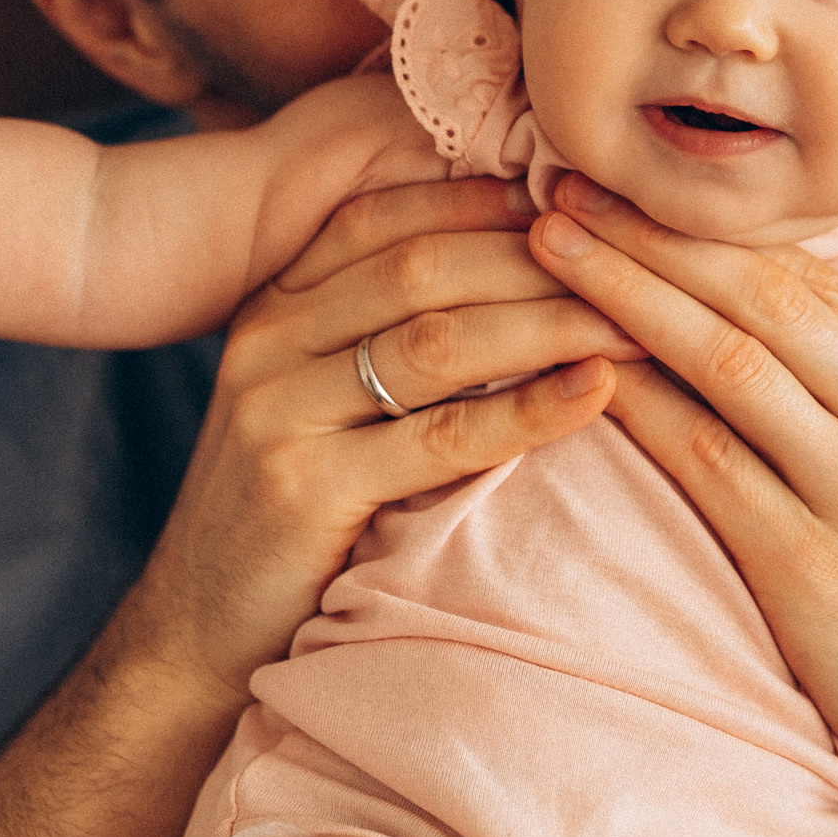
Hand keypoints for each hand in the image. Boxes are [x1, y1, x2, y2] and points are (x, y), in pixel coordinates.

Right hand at [0, 175, 646, 836]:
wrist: (194, 636)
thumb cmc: (289, 513)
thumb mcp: (317, 402)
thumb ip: (380, 334)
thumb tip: (521, 266)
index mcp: (273, 304)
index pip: (385, 215)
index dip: (486, 200)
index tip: (582, 200)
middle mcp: (268, 340)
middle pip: (425, 266)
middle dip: (541, 258)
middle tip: (638, 258)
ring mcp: (278, 411)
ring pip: (441, 339)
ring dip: (554, 323)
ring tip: (642, 323)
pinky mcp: (304, 490)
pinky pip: (443, 436)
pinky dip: (530, 411)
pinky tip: (598, 392)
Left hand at [527, 174, 837, 836]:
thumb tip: (770, 310)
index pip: (807, 274)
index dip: (709, 224)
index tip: (632, 183)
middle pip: (762, 295)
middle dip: (657, 233)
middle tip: (570, 186)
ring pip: (729, 361)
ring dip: (629, 296)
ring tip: (552, 251)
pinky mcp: (816, 568)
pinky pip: (709, 464)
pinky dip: (639, 407)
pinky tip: (581, 372)